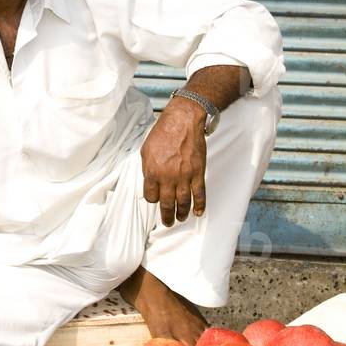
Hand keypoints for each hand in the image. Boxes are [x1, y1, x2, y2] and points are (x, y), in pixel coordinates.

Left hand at [140, 100, 206, 226]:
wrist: (183, 122)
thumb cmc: (163, 132)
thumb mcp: (146, 150)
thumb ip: (147, 168)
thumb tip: (150, 181)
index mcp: (152, 172)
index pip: (151, 196)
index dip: (153, 200)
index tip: (156, 199)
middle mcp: (167, 177)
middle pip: (166, 204)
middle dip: (166, 216)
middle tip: (167, 222)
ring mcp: (184, 177)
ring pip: (183, 202)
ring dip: (182, 213)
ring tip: (180, 219)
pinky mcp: (198, 173)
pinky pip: (199, 194)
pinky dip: (199, 205)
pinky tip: (198, 212)